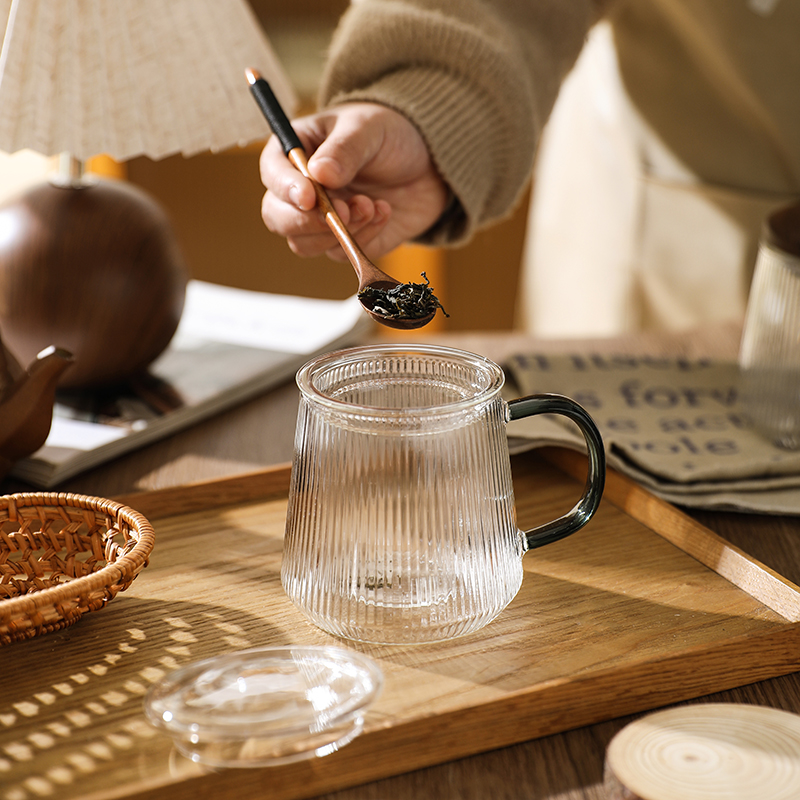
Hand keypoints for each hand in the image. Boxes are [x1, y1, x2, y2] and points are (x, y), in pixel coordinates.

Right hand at [259, 102, 449, 261]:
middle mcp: (300, 191)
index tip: (310, 197)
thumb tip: (319, 175)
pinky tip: (383, 211)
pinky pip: (340, 253)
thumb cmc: (389, 135)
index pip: (272, 174)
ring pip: (305, 244)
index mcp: (294, 153)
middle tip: (344, 211)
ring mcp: (318, 221)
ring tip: (371, 205)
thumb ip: (345, 150)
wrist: (426, 164)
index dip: (286, 189)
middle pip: (278, 218)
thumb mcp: (369, 129)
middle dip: (308, 221)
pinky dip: (364, 237)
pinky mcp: (342, 242)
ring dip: (339, 231)